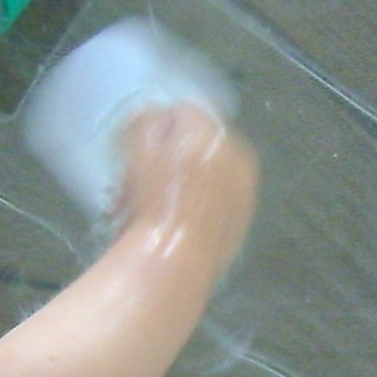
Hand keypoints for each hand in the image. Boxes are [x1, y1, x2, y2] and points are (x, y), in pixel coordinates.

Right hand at [115, 104, 257, 279]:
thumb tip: (149, 115)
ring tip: (149, 202)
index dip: (152, 128)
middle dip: (166, 155)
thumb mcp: (137, 152)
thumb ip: (144, 121)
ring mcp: (244, 191)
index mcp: (214, 134)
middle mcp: (237, 157)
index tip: (133, 148)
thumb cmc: (153, 205)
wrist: (173, 264)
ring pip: (206, 172)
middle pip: (196, 143)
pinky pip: (214, 200)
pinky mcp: (241, 221)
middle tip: (138, 175)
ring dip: (179, 179)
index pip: (180, 112)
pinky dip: (195, 202)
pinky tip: (170, 219)